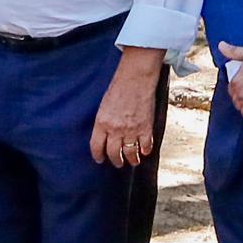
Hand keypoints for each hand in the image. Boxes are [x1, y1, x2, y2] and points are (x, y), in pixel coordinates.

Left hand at [89, 47, 162, 168]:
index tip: (100, 160)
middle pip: (113, 153)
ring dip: (131, 160)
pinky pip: (145, 146)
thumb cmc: (118, 88)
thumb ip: (103, 121)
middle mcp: (115, 130)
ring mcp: (131, 131)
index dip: (98, 156)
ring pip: (130, 154)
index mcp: (101, 123)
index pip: (96, 146)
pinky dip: (145, 150)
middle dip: (116, 161)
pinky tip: (144, 152)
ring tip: (132, 162)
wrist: (136, 79)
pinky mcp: (145, 128)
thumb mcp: (103, 105)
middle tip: (118, 163)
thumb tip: (105, 133)